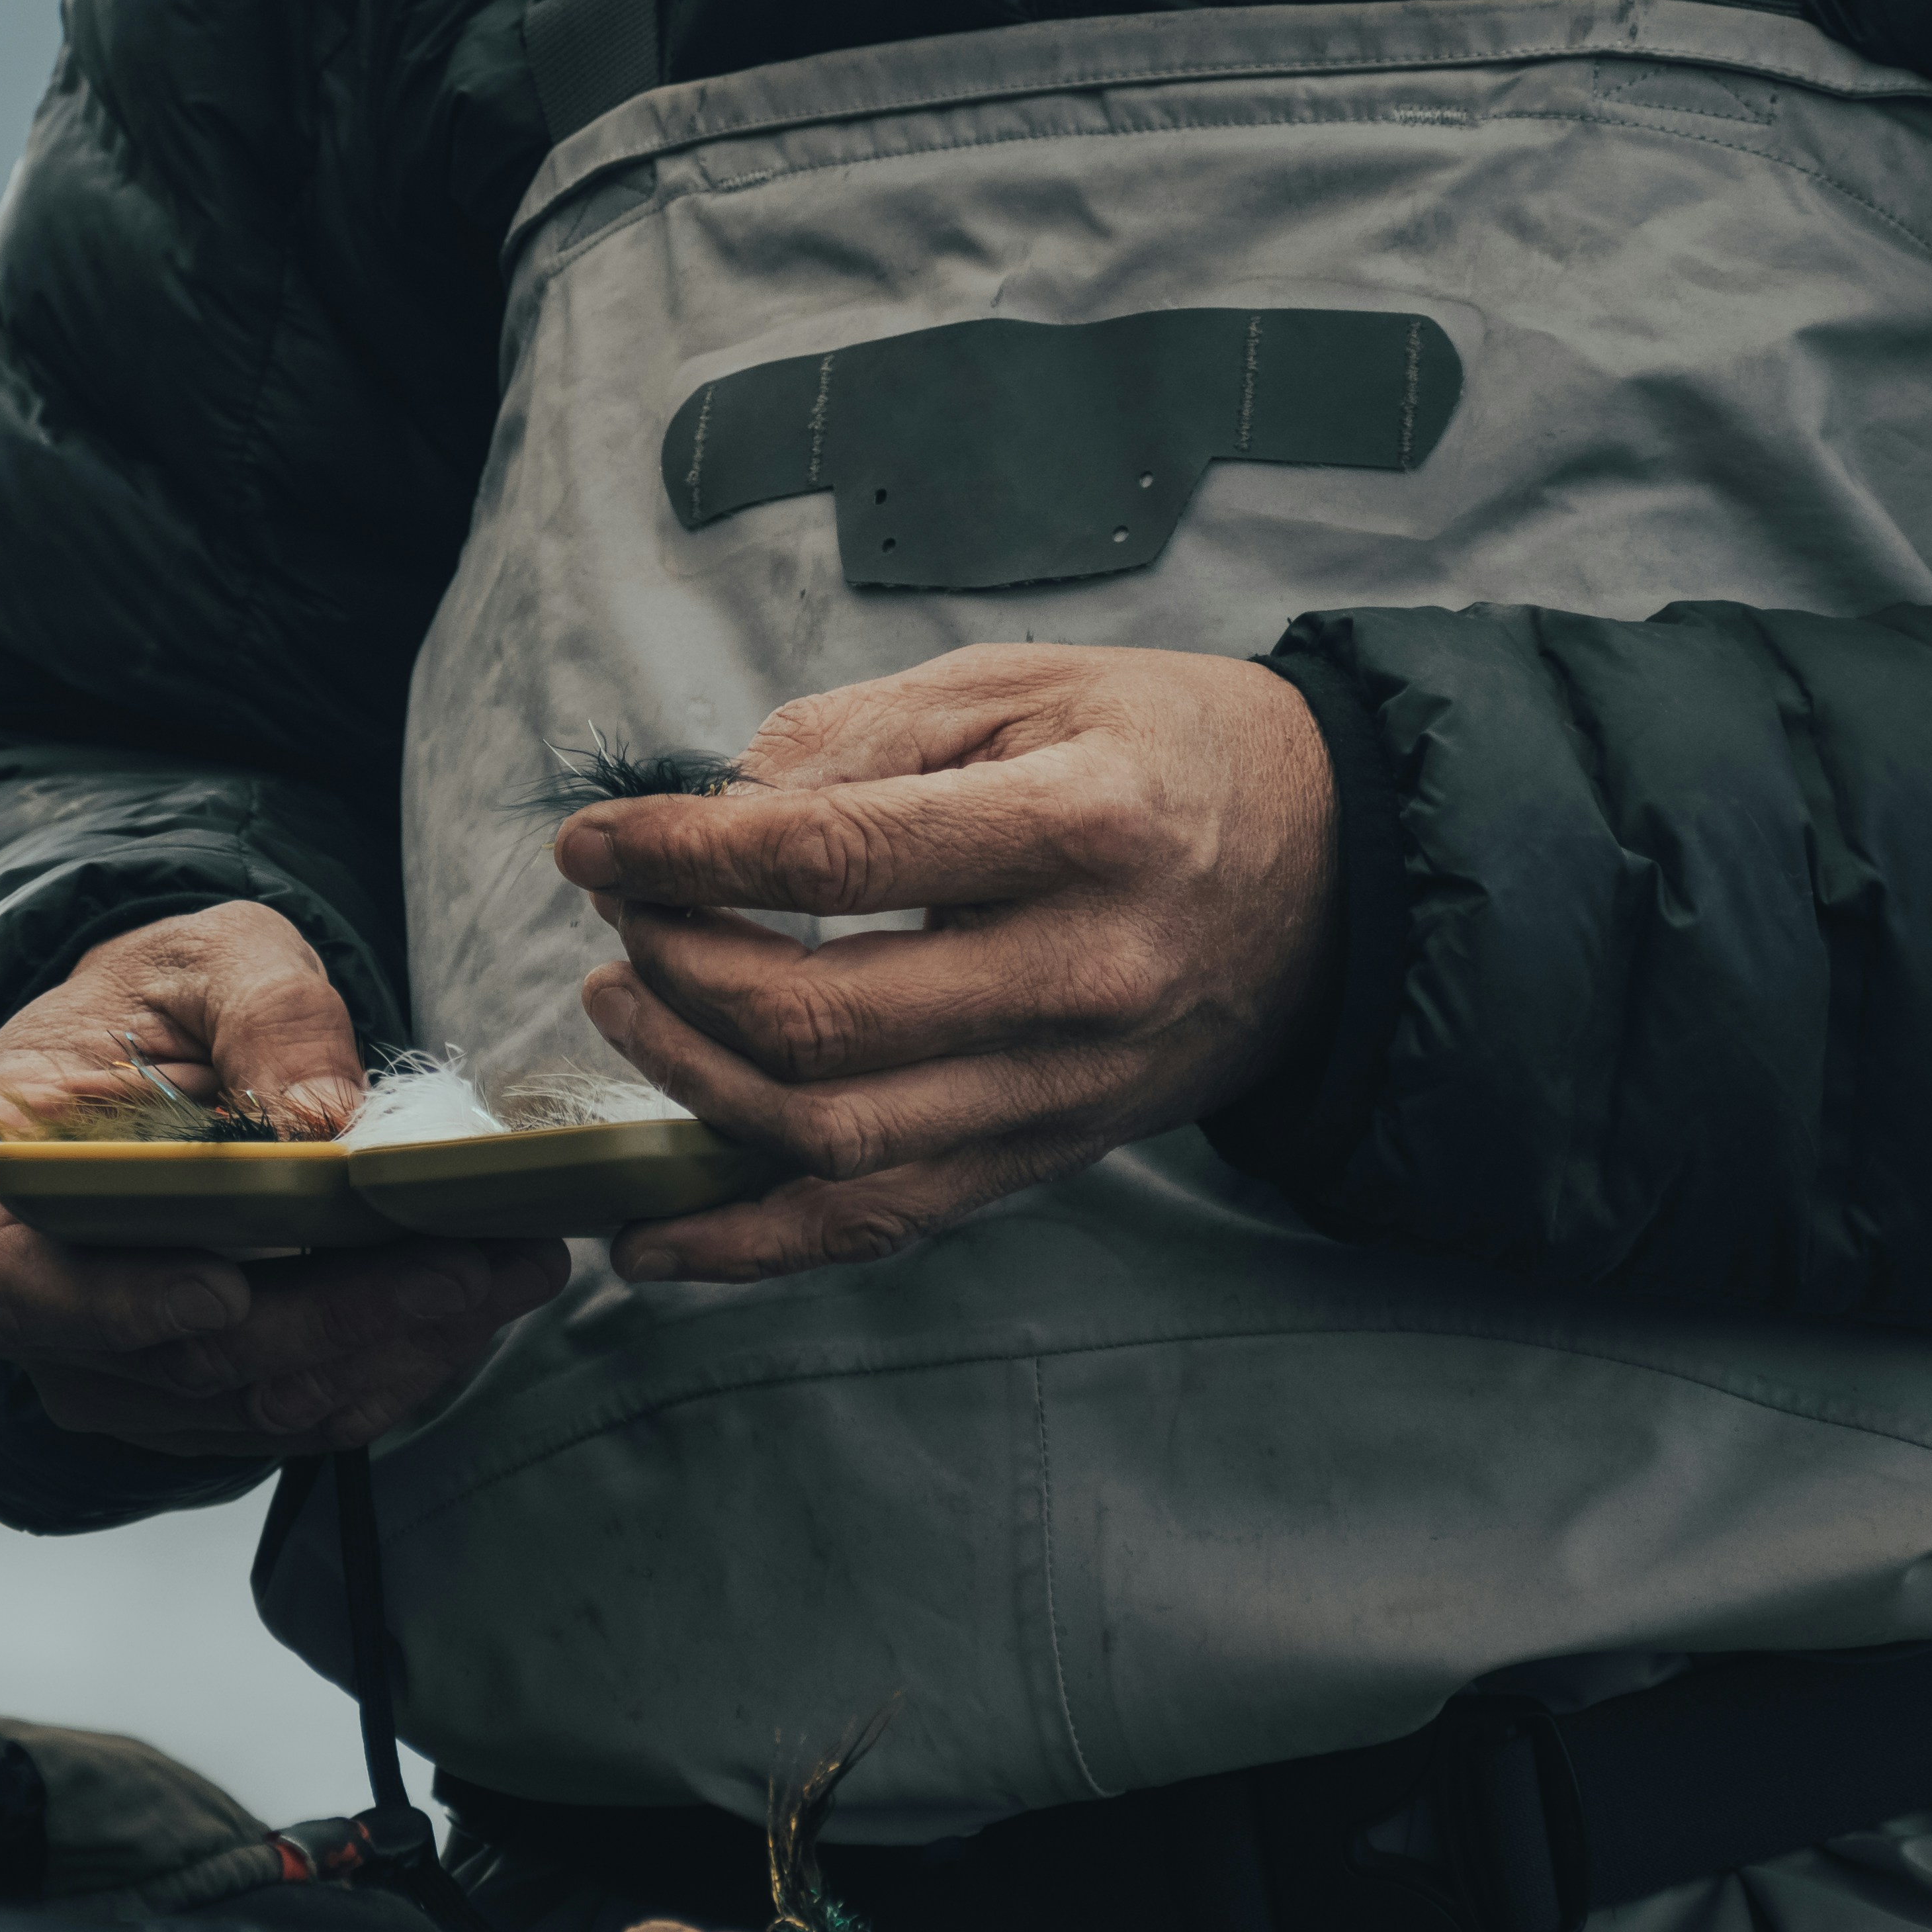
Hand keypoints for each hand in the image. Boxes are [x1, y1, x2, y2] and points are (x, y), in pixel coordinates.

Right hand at [0, 903, 566, 1455]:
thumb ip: (267, 1014)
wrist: (153, 1061)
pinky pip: (290, 1418)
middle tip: (464, 1268)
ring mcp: (108, 1369)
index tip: (224, 1292)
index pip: (20, 1283)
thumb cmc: (162, 1004)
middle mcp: (29, 1301)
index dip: (120, 1304)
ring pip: (250, 1404)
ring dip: (387, 1354)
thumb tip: (327, 1120)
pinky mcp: (191, 1401)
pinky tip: (471, 1316)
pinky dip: (386, 1374)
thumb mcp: (210, 958)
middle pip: (174, 1358)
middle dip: (333, 1321)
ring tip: (503, 1281)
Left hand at [557, 643, 1333, 1282]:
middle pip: (820, 1016)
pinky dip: (750, 1246)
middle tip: (624, 920)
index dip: (682, 855)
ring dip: (692, 1084)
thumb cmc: (1170, 756)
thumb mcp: (1028, 686)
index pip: (833, 857)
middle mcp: (1080, 975)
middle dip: (676, 969)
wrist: (1336, 875)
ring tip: (629, 1010)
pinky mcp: (1052, 1154)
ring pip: (835, 1137)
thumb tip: (717, 810)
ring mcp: (1068, 1086)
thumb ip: (864, 736)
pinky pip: (882, 1225)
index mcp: (1082, 826)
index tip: (594, 845)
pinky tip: (647, 1235)